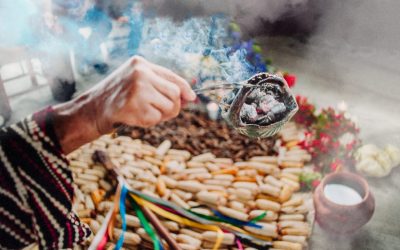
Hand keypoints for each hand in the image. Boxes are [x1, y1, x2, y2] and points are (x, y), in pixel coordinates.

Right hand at [53, 56, 195, 153]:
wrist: (92, 109)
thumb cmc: (118, 96)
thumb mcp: (137, 81)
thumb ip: (160, 85)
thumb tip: (190, 97)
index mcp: (141, 63)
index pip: (172, 76)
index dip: (185, 89)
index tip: (192, 97)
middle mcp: (140, 73)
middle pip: (175, 94)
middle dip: (173, 106)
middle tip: (162, 111)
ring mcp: (137, 89)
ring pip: (169, 107)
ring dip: (161, 115)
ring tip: (145, 112)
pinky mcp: (134, 106)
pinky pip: (156, 119)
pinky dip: (149, 122)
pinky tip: (135, 117)